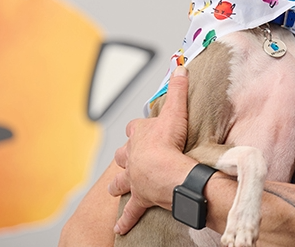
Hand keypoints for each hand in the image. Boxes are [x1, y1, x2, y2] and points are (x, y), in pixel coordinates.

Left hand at [108, 65, 194, 234]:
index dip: (138, 127)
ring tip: (115, 188)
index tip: (143, 127)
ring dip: (119, 183)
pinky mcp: (140, 198)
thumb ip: (178, 88)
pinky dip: (126, 219)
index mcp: (140, 136)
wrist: (166, 172)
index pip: (134, 127)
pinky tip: (119, 227)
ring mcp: (134, 178)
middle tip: (129, 158)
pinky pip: (131, 211)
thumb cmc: (169, 143)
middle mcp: (132, 157)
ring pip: (121, 180)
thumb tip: (179, 67)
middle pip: (123, 154)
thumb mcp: (176, 110)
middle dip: (125, 156)